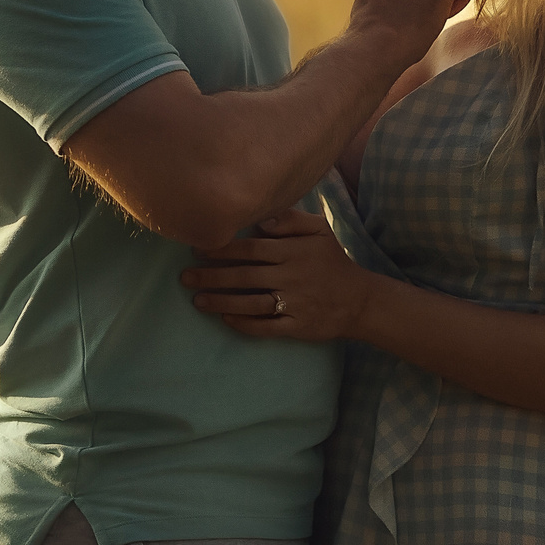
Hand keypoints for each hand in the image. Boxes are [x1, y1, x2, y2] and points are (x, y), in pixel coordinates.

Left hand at [180, 210, 378, 341]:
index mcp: (293, 251)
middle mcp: (291, 276)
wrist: (359, 300)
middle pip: (244, 276)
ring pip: (251, 303)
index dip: (222, 249)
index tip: (197, 249)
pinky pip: (266, 327)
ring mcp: (294, 303)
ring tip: (196, 300)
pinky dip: (244, 324)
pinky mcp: (297, 327)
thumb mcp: (319, 230)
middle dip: (211, 276)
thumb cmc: (332, 261)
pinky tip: (225, 318)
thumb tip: (261, 216)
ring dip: (220, 301)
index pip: (251, 249)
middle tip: (184, 277)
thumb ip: (291, 219)